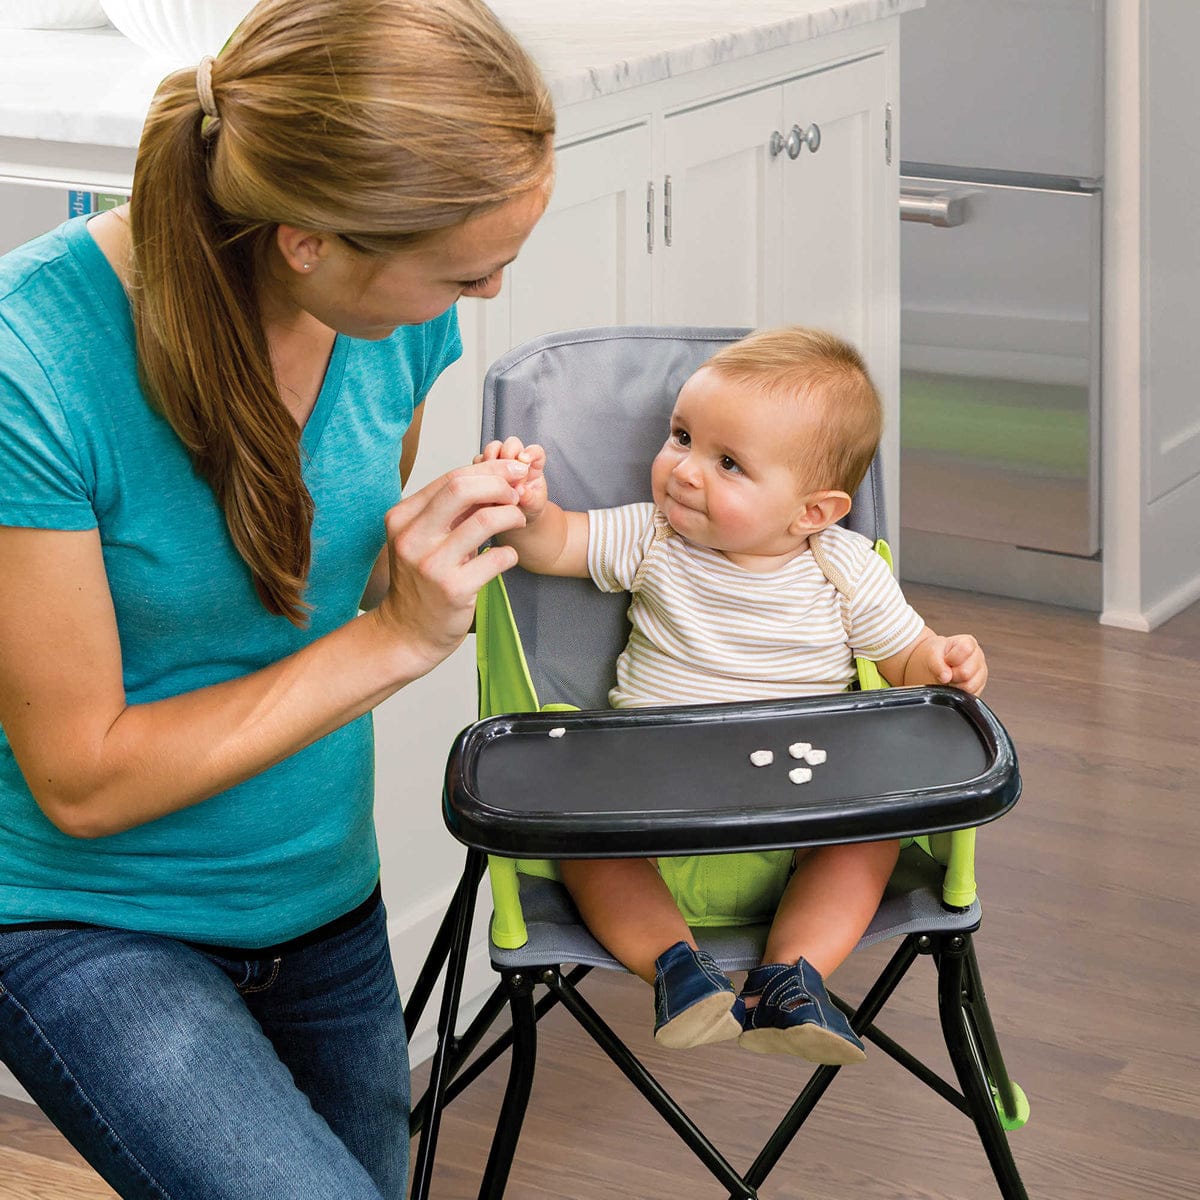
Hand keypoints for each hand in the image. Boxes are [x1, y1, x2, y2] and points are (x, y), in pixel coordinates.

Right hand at [374, 458, 529, 674]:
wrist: (407, 632)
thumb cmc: (421, 582)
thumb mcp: (423, 540)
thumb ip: (451, 511)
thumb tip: (495, 479)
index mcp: (402, 518)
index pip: (451, 477)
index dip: (489, 470)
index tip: (512, 473)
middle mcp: (412, 538)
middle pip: (463, 488)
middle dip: (500, 484)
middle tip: (517, 495)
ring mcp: (432, 564)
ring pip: (485, 520)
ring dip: (512, 516)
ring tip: (517, 522)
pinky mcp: (453, 589)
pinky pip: (497, 558)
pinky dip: (510, 554)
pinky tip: (507, 559)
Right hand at [474, 437, 547, 522]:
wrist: (516, 516)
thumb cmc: (528, 506)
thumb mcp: (534, 505)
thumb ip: (530, 497)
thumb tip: (521, 491)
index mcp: (533, 466)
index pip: (535, 451)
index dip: (530, 452)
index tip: (524, 460)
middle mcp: (516, 461)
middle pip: (511, 444)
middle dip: (507, 452)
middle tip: (505, 468)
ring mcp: (498, 464)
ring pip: (492, 449)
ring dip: (490, 458)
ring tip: (491, 476)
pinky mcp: (484, 470)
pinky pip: (478, 462)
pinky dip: (478, 470)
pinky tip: (481, 482)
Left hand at [925, 633, 987, 694]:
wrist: (933, 664)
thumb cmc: (936, 654)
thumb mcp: (932, 652)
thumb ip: (937, 663)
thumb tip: (946, 677)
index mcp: (968, 643)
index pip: (965, 650)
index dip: (952, 658)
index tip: (945, 660)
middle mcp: (978, 657)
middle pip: (966, 672)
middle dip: (952, 673)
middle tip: (946, 670)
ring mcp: (981, 673)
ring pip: (969, 686)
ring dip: (955, 685)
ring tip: (950, 677)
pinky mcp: (979, 688)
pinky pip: (970, 695)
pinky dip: (959, 693)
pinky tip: (954, 685)